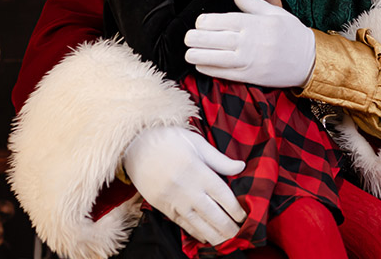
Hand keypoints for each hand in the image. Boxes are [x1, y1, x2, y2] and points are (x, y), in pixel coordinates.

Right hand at [123, 126, 246, 244]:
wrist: (135, 146)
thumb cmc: (169, 140)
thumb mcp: (197, 143)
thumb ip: (220, 159)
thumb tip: (241, 166)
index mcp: (198, 171)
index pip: (223, 195)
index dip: (235, 209)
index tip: (244, 216)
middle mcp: (188, 189)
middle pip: (213, 214)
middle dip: (228, 226)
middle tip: (239, 234)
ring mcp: (174, 200)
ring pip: (198, 223)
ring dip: (214, 234)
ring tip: (226, 241)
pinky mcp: (163, 207)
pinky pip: (182, 224)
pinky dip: (195, 232)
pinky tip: (205, 237)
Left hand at [184, 0, 315, 86]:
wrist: (308, 59)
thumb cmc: (291, 32)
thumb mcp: (274, 12)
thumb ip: (251, 3)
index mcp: (255, 23)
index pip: (224, 21)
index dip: (207, 22)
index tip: (198, 22)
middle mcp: (250, 42)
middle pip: (216, 39)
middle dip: (198, 38)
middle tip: (187, 37)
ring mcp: (250, 60)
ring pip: (217, 57)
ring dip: (199, 55)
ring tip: (188, 52)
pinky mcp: (250, 75)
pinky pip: (225, 73)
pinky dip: (210, 69)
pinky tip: (201, 65)